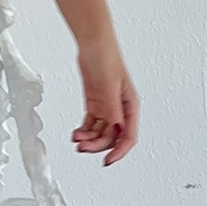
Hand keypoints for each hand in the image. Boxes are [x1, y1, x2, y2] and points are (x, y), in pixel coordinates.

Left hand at [72, 36, 138, 165]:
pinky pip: (91, 124)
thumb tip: (115, 131)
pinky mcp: (95, 104)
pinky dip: (83, 132)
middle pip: (112, 137)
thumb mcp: (109, 87)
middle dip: (97, 145)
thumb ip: (112, 110)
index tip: (107, 161)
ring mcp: (107, 107)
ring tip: (76, 139)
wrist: (93, 45)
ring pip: (100, 133)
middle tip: (82, 148)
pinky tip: (76, 134)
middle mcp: (120, 110)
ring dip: (88, 139)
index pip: (128, 136)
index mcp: (130, 106)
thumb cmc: (106, 59)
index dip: (119, 151)